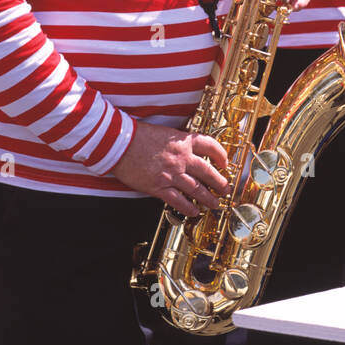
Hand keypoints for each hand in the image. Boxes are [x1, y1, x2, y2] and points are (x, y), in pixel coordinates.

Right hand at [109, 122, 229, 215]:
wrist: (119, 143)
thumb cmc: (138, 136)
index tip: (224, 163)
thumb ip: (178, 142)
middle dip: (220, 183)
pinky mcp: (159, 187)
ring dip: (209, 198)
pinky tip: (194, 211)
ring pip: (197, 189)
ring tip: (215, 204)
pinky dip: (189, 208)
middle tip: (226, 189)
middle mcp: (181, 158)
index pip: (210, 146)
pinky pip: (179, 201)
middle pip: (208, 172)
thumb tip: (189, 151)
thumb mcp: (165, 133)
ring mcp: (171, 174)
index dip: (221, 155)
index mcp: (183, 141)